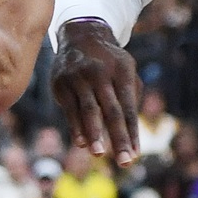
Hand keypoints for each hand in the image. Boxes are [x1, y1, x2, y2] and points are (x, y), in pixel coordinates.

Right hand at [49, 19, 140, 165]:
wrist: (80, 35)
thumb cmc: (109, 62)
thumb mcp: (125, 71)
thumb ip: (131, 96)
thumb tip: (130, 131)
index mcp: (122, 71)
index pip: (129, 107)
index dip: (132, 132)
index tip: (135, 154)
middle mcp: (102, 73)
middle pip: (112, 111)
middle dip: (119, 138)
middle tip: (124, 161)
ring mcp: (80, 77)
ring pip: (89, 109)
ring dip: (95, 133)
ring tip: (100, 153)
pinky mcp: (62, 83)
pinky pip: (70, 108)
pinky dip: (76, 126)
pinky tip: (81, 142)